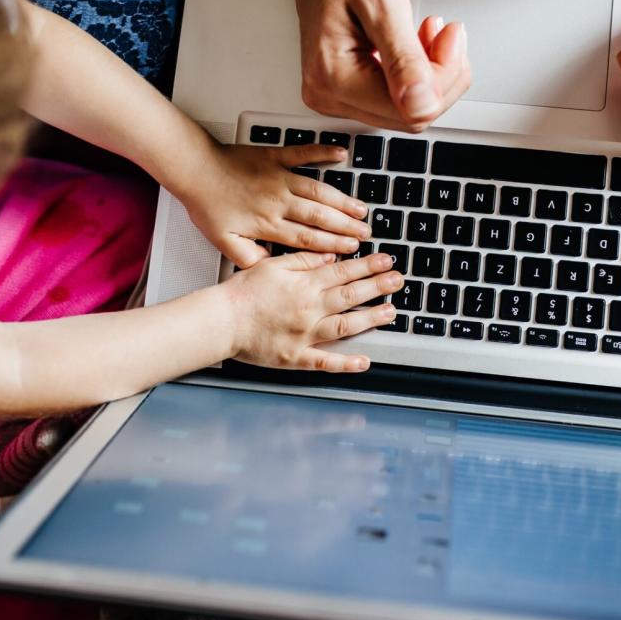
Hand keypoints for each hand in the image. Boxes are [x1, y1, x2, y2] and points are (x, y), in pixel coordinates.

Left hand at [181, 142, 371, 267]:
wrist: (194, 170)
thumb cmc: (206, 204)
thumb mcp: (223, 242)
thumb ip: (248, 257)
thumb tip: (270, 268)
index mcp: (267, 223)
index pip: (307, 238)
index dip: (332, 245)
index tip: (350, 249)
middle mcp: (278, 200)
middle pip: (320, 216)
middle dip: (346, 226)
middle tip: (365, 232)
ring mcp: (279, 176)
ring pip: (318, 190)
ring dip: (342, 200)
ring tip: (361, 208)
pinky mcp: (275, 155)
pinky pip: (304, 152)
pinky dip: (323, 152)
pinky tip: (341, 154)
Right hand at [222, 251, 403, 371]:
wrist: (221, 321)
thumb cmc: (241, 293)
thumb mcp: (272, 265)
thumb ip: (303, 260)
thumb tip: (329, 256)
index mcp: (304, 285)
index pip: (344, 272)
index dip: (369, 265)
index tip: (387, 261)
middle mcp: (309, 309)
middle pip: (351, 296)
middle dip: (378, 287)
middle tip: (399, 281)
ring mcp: (305, 335)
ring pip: (346, 326)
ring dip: (371, 319)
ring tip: (391, 313)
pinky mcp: (296, 357)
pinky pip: (325, 362)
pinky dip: (346, 363)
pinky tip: (364, 361)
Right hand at [293, 0, 470, 132]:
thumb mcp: (384, 3)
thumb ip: (404, 59)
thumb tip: (421, 104)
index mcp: (333, 77)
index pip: (409, 109)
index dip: (443, 77)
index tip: (450, 36)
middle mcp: (329, 95)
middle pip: (410, 115)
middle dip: (440, 76)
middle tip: (445, 34)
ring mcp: (337, 96)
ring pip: (408, 110)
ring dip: (431, 75)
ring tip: (429, 34)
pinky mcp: (348, 92)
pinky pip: (397, 100)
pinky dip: (418, 75)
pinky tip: (416, 46)